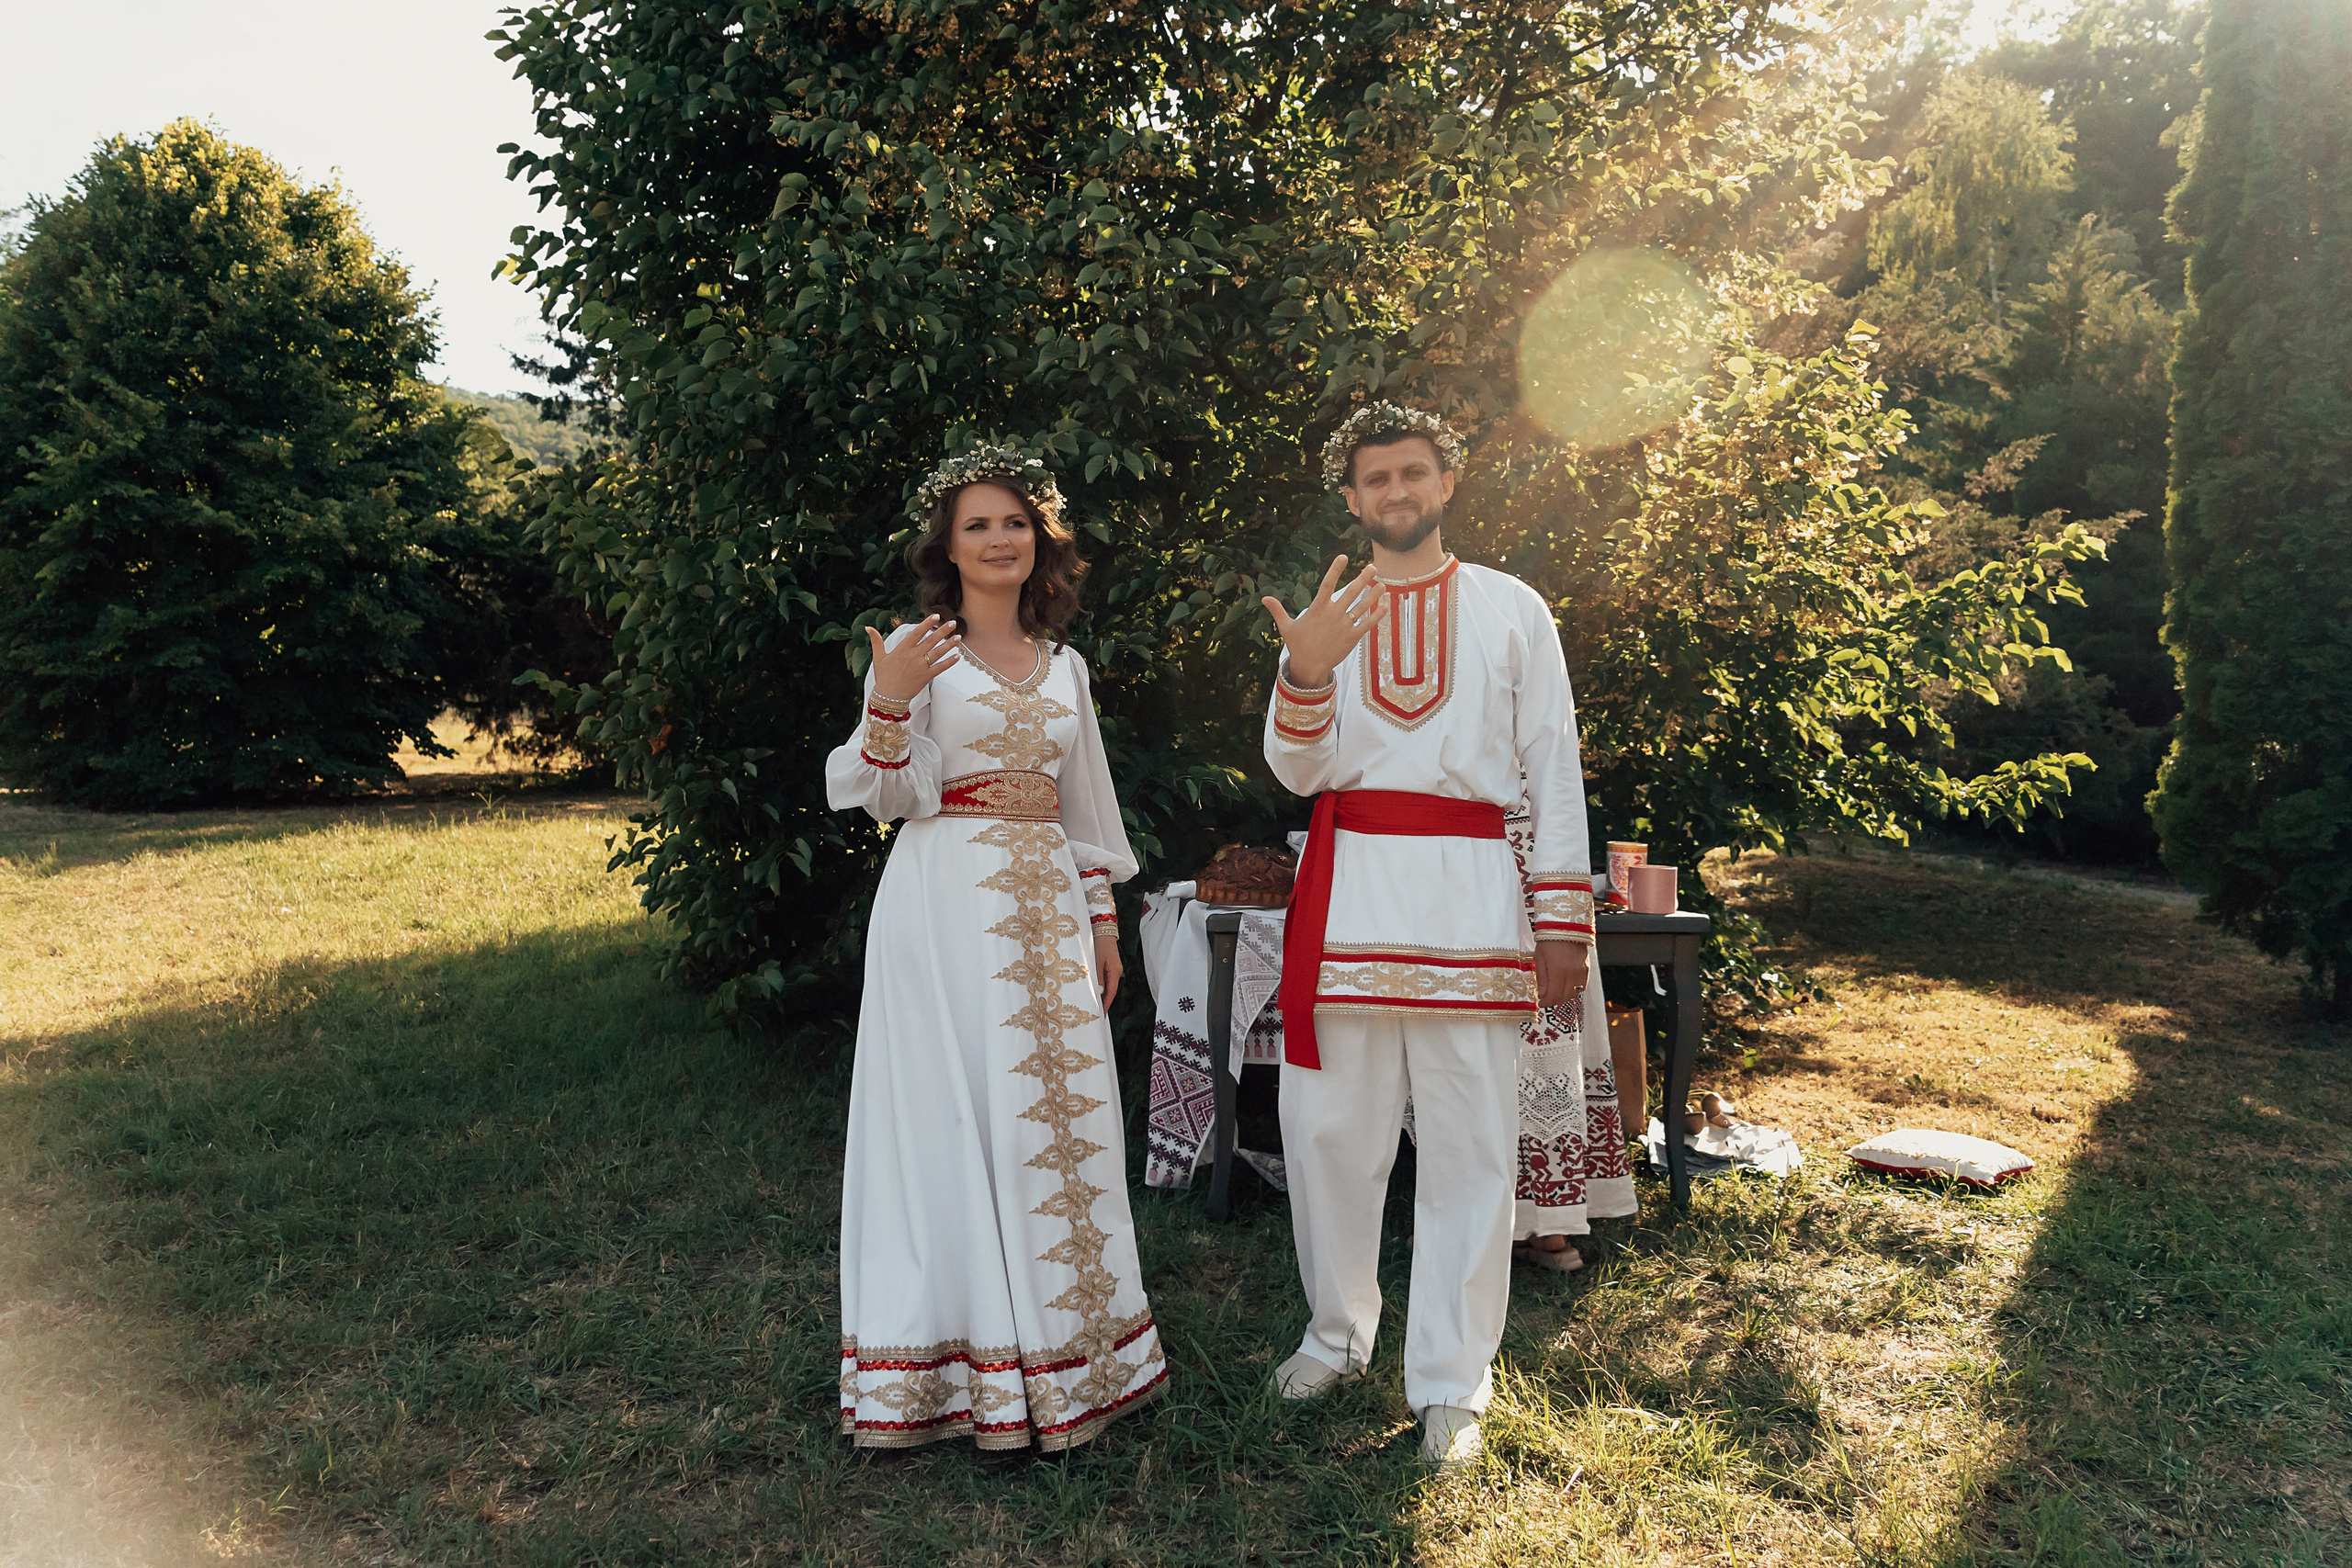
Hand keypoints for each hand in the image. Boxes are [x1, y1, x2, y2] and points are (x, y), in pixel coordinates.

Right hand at [865, 615, 960, 701]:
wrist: (889, 697)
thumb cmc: (883, 677)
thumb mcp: (878, 658)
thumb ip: (876, 641)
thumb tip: (867, 627)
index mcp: (902, 649)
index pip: (917, 632)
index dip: (927, 623)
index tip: (936, 616)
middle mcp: (913, 656)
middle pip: (930, 640)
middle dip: (943, 631)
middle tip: (952, 622)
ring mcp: (920, 666)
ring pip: (937, 652)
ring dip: (949, 645)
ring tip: (958, 637)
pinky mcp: (926, 677)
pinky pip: (940, 668)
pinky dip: (949, 662)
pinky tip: (957, 656)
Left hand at [1094, 930, 1122, 1008]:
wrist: (1103, 929)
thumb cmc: (1099, 943)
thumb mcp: (1096, 961)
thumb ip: (1098, 977)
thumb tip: (1099, 992)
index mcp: (1115, 971)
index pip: (1111, 991)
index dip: (1107, 1003)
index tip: (1103, 1014)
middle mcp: (1116, 971)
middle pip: (1111, 990)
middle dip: (1105, 1001)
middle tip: (1098, 1013)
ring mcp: (1114, 968)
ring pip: (1109, 985)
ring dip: (1103, 995)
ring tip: (1096, 1005)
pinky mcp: (1110, 965)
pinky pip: (1107, 979)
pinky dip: (1103, 987)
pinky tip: (1097, 991)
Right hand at [1260, 555, 1385, 689]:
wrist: (1309, 667)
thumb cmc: (1297, 645)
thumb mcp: (1286, 626)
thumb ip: (1277, 610)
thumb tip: (1264, 598)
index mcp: (1317, 609)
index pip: (1327, 584)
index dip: (1335, 569)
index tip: (1343, 557)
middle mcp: (1332, 615)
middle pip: (1351, 593)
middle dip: (1363, 579)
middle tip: (1373, 567)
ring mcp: (1343, 626)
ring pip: (1361, 607)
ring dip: (1373, 595)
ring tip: (1383, 585)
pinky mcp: (1351, 638)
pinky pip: (1366, 625)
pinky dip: (1376, 616)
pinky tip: (1384, 607)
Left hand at [1535, 941, 1589, 1008]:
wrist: (1566, 926)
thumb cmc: (1549, 940)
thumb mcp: (1540, 958)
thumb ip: (1542, 978)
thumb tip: (1542, 995)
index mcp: (1558, 970)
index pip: (1554, 995)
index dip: (1546, 1002)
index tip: (1540, 1003)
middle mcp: (1573, 973)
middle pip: (1564, 997)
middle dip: (1554, 1000)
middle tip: (1545, 998)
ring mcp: (1582, 971)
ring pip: (1574, 993)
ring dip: (1563, 996)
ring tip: (1555, 991)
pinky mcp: (1587, 969)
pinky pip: (1582, 986)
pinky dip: (1573, 989)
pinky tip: (1565, 985)